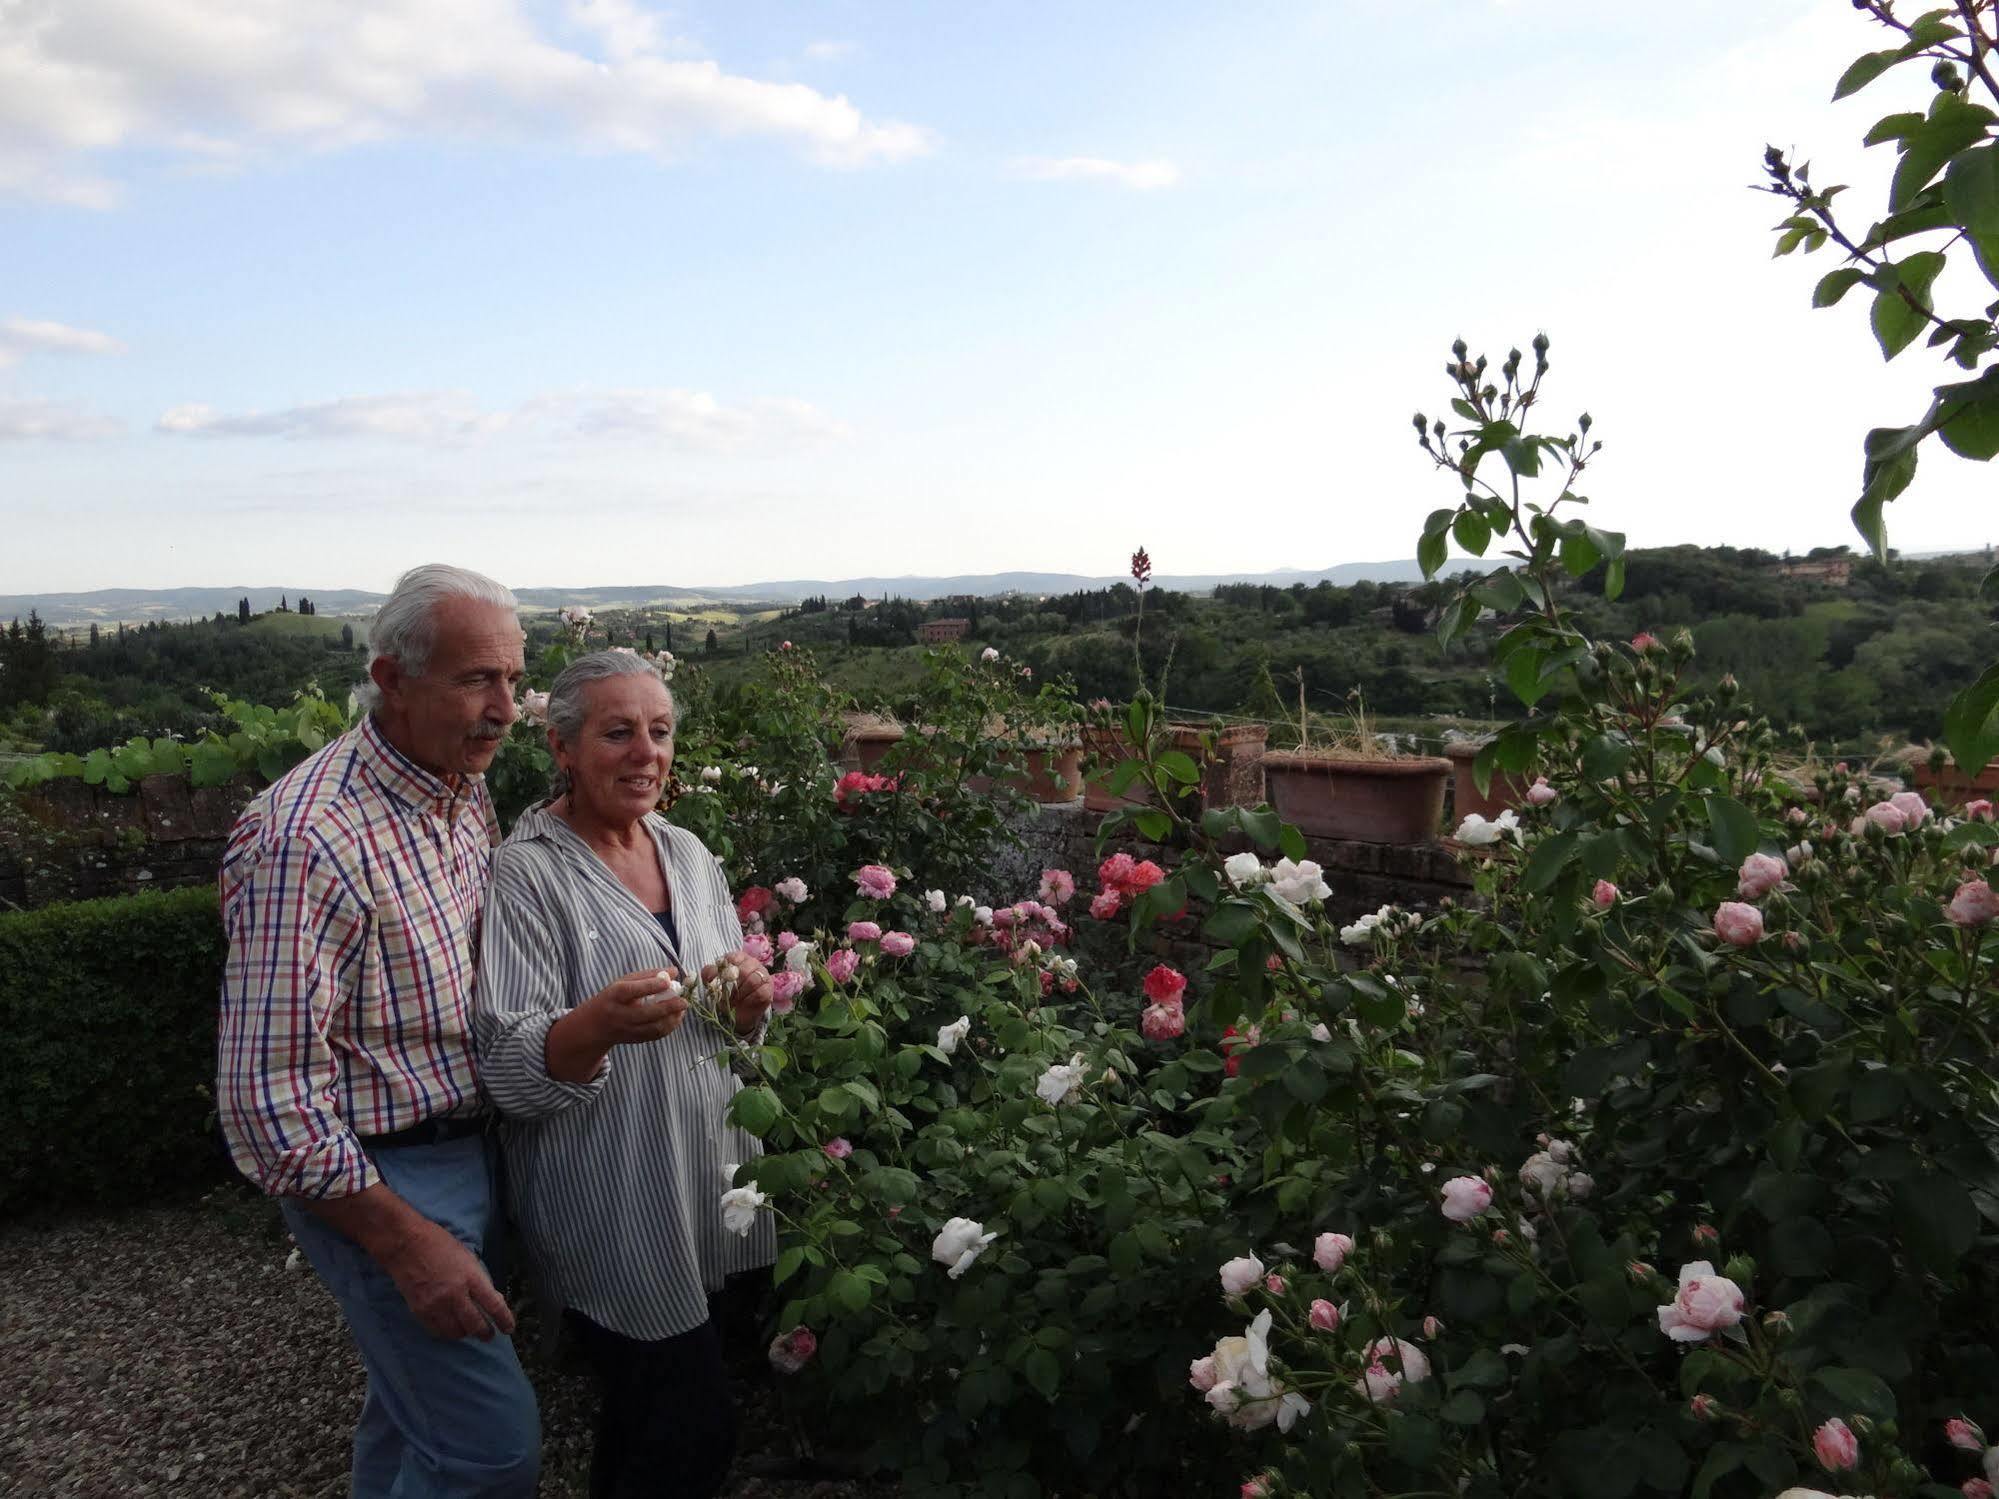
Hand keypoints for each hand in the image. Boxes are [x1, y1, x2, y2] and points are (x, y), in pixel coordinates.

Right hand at [383, 1216, 515, 1341]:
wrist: (405, 1244)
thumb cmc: (440, 1244)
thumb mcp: (468, 1257)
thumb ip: (478, 1279)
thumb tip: (491, 1299)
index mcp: (471, 1276)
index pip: (493, 1305)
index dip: (504, 1320)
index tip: (508, 1328)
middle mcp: (455, 1294)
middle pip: (475, 1324)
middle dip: (485, 1333)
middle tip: (489, 1335)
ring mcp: (436, 1304)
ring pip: (456, 1332)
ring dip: (466, 1333)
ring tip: (469, 1331)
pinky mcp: (420, 1310)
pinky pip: (437, 1331)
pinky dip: (447, 1332)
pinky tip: (451, 1328)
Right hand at [583, 968, 689, 1047]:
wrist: (594, 1025)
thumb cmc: (614, 997)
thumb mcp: (623, 982)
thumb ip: (649, 975)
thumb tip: (674, 971)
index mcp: (614, 996)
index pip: (632, 991)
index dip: (651, 986)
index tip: (668, 981)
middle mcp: (619, 1014)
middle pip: (646, 1013)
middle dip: (668, 1007)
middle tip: (684, 1001)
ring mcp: (626, 1029)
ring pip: (653, 1028)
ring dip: (672, 1019)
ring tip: (682, 1009)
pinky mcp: (634, 1039)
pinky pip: (655, 1035)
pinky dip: (669, 1027)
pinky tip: (676, 1017)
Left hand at [706, 950, 773, 1034]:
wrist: (739, 1012)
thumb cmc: (727, 993)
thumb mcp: (714, 982)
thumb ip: (709, 974)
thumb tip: (710, 974)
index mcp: (739, 958)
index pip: (733, 958)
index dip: (723, 970)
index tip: (716, 981)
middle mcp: (753, 963)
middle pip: (744, 970)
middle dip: (732, 986)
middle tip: (724, 996)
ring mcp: (763, 975)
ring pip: (752, 981)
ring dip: (740, 994)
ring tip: (733, 1001)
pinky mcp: (768, 989)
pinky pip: (759, 992)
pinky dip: (748, 999)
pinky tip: (743, 1002)